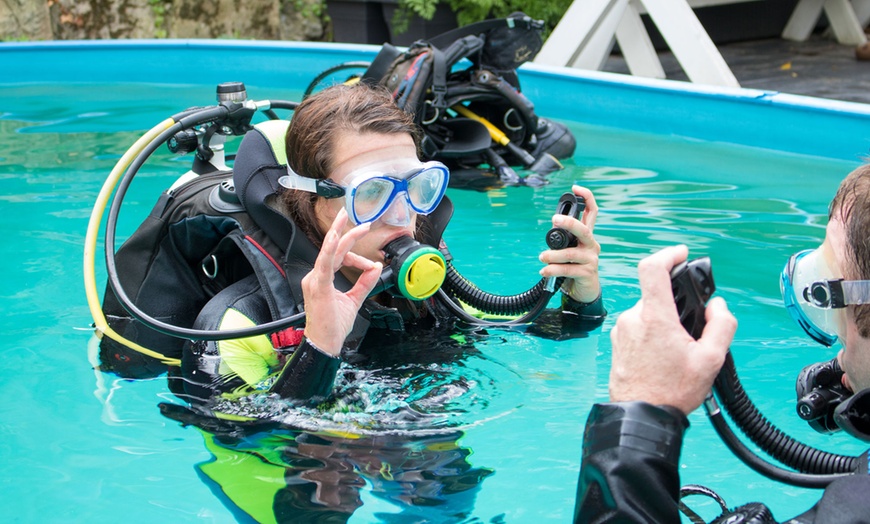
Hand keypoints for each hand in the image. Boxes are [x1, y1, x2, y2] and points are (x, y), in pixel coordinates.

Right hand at [301, 208, 382, 356]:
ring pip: (329, 252)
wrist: (325, 344)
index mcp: (322, 279)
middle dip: (348, 234)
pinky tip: (335, 238)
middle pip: (334, 250)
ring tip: (351, 223)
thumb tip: (376, 267)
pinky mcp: (318, 286)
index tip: (371, 266)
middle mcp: (315, 277)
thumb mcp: (354, 300)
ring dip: (341, 235)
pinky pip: (324, 263)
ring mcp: (315, 281)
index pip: (338, 258)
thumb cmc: (334, 326)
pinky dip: (330, 249)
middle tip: (362, 222)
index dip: (357, 258)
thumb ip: (365, 283)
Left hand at [539, 185, 600, 302]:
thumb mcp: (567, 250)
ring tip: (542, 257)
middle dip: (570, 222)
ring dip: (553, 255)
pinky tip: (544, 271)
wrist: (582, 291)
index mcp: (587, 236)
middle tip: (555, 219)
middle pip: (584, 230)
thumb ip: (562, 239)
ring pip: (571, 253)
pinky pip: (568, 269)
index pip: (592, 213)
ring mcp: (591, 259)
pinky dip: (553, 270)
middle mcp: (591, 245)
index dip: (586, 198)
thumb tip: (553, 228)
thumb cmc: (572, 267)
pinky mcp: (587, 274)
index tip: (575, 188)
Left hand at [609, 245, 736, 414]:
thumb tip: (718, 305)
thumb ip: (722, 324)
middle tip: (691, 330)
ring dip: (665, 322)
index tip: (681, 254)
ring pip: (648, 312)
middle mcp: (633, 318)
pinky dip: (653, 333)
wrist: (641, 415)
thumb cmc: (673, 391)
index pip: (653, 268)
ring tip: (678, 350)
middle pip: (657, 295)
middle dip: (676, 306)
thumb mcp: (711, 359)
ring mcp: (622, 330)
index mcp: (655, 317)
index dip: (668, 254)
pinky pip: (638, 327)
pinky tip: (663, 356)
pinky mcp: (617, 342)